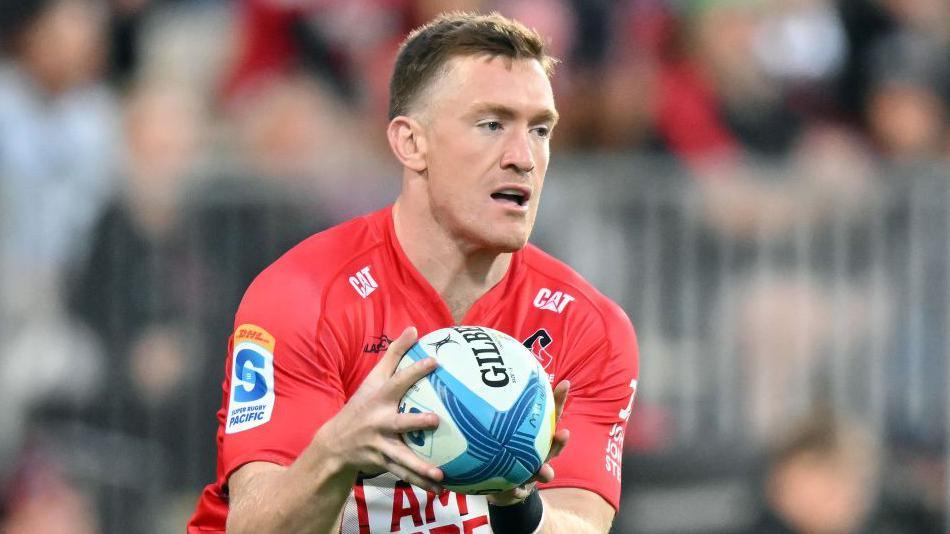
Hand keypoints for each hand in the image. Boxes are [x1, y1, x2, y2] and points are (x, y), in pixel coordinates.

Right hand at [312, 327, 443, 491]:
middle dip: (415, 422)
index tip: (435, 362)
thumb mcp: (373, 378)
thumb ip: (395, 354)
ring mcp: (380, 445)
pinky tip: (441, 488)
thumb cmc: (362, 405)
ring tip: (440, 474)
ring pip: (402, 457)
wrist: (336, 443)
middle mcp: (379, 422)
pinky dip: (420, 482)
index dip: (415, 370)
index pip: (399, 381)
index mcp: (379, 399)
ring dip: (420, 466)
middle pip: (398, 422)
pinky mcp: (383, 463)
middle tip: (435, 420)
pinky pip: (404, 474)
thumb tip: (414, 328)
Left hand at [487, 380, 570, 505]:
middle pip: (553, 446)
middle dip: (560, 440)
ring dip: (545, 471)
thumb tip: (476, 375)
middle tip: (564, 433)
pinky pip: (517, 492)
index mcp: (536, 437)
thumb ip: (492, 410)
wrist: (498, 487)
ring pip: (543, 472)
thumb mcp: (498, 430)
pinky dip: (516, 491)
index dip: (558, 401)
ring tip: (546, 471)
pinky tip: (513, 490)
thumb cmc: (500, 452)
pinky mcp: (520, 490)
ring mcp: (532, 473)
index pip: (550, 416)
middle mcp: (539, 454)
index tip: (564, 384)